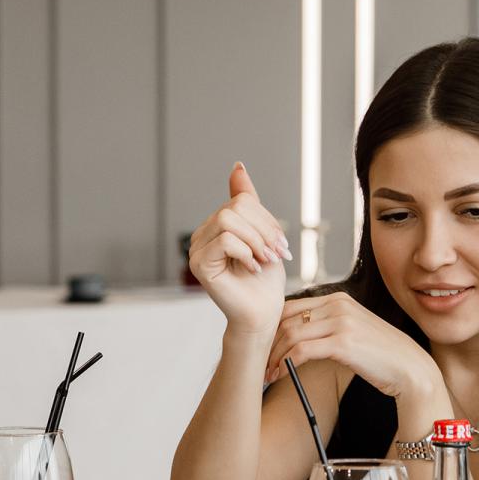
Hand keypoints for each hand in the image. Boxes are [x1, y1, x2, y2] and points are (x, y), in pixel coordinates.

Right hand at [189, 163, 292, 335]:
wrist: (262, 314)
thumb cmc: (264, 280)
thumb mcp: (263, 234)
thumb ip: (248, 201)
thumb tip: (237, 166)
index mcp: (216, 225)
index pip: (241, 201)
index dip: (266, 219)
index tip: (281, 243)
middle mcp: (202, 234)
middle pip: (235, 208)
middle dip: (264, 229)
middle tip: (278, 253)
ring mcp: (197, 249)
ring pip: (228, 221)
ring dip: (256, 241)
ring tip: (266, 260)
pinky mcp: (199, 264)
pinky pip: (226, 240)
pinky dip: (246, 253)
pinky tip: (252, 268)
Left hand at [266, 292, 442, 400]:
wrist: (410, 368)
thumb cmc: (382, 356)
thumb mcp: (353, 331)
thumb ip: (329, 327)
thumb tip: (297, 338)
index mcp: (339, 298)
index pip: (292, 307)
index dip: (272, 328)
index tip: (265, 349)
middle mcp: (338, 304)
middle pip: (287, 320)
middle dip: (268, 344)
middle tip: (260, 364)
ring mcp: (341, 321)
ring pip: (291, 335)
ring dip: (274, 357)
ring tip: (267, 375)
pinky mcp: (343, 342)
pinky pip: (301, 351)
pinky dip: (285, 365)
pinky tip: (281, 376)